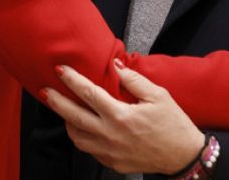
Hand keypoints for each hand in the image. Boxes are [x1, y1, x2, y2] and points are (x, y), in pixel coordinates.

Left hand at [41, 61, 203, 175]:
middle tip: (44, 91)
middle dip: (56, 102)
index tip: (60, 70)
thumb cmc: (174, 125)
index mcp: (121, 116)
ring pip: (77, 137)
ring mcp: (110, 152)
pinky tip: (82, 127)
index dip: (72, 80)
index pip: (88, 94)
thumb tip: (115, 67)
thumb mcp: (158, 96)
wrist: (184, 156)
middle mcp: (111, 135)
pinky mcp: (112, 163)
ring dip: (67, 122)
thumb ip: (134, 80)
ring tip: (63, 109)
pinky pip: (89, 149)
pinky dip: (82, 137)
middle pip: (74, 117)